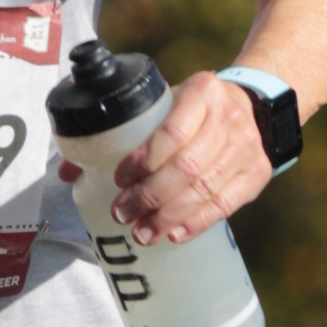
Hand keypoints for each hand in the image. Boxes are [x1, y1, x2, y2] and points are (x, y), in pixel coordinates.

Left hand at [95, 69, 273, 244]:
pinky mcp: (258, 173)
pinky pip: (226, 204)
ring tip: (142, 233)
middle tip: (123, 214)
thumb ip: (122, 132)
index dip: (143, 161)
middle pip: (186, 167)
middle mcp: (229, 117)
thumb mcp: (165, 104)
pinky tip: (175, 234)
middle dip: (150, 196)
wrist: (251, 106)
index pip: (171, 133)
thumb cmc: (193, 110)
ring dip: (169, 216)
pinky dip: (198, 223)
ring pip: (205, 190)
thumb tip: (68, 171)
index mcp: (203, 91)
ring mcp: (247, 147)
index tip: (120, 180)